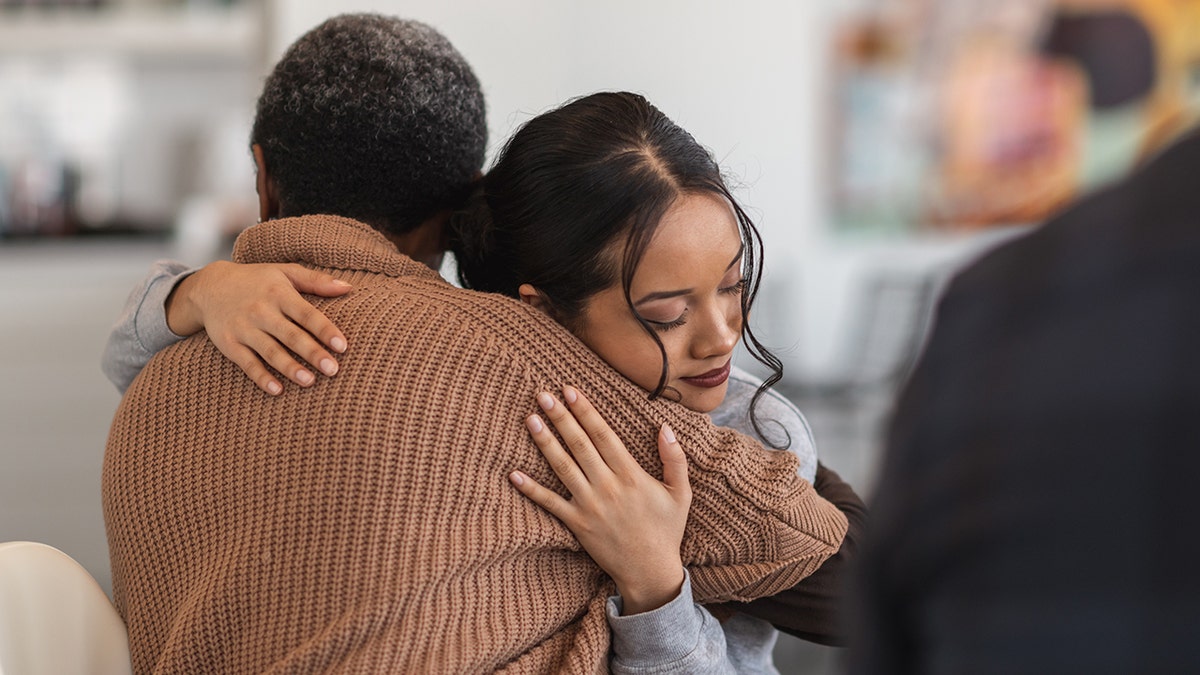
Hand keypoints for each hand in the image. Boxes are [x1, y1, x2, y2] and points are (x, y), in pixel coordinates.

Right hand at [165, 261, 352, 394]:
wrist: (209, 286)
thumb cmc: (257, 281)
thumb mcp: (285, 273)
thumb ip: (316, 281)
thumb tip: (348, 287)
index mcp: (279, 293)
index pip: (306, 314)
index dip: (325, 330)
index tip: (343, 346)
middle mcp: (261, 311)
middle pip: (291, 335)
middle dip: (312, 353)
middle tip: (333, 369)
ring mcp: (243, 328)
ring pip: (270, 351)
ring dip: (290, 368)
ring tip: (310, 382)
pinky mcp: (229, 343)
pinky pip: (247, 363)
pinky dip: (260, 377)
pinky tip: (277, 390)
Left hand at [510, 386, 691, 614]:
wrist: (650, 571)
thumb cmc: (667, 529)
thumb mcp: (682, 493)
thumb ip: (675, 459)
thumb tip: (665, 427)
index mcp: (631, 475)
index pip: (604, 435)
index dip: (585, 411)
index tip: (570, 390)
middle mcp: (608, 486)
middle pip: (579, 444)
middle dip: (560, 417)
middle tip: (543, 394)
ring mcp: (590, 506)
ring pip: (562, 467)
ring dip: (545, 442)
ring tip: (530, 419)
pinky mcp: (577, 524)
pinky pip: (550, 503)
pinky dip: (531, 490)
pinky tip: (514, 474)